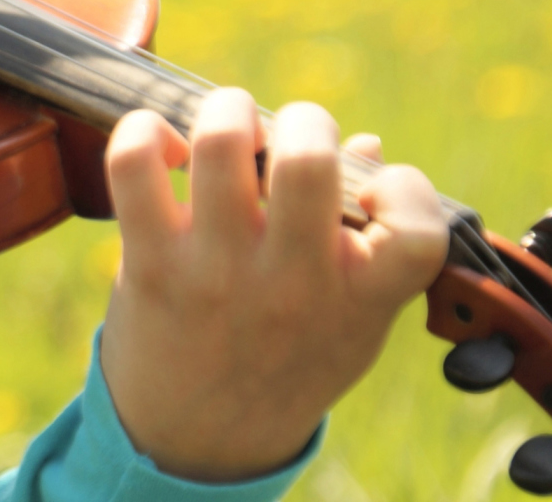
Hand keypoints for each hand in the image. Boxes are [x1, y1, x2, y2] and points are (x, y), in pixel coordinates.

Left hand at [98, 87, 447, 480]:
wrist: (197, 440)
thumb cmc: (285, 359)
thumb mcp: (349, 319)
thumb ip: (369, 242)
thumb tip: (369, 144)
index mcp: (360, 298)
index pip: (417, 229)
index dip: (403, 187)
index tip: (374, 186)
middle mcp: (292, 284)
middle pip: (307, 162)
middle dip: (303, 120)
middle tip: (289, 134)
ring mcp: (218, 272)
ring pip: (220, 144)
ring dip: (226, 111)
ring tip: (227, 124)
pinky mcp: (152, 263)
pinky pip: (135, 165)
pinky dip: (142, 131)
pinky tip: (161, 148)